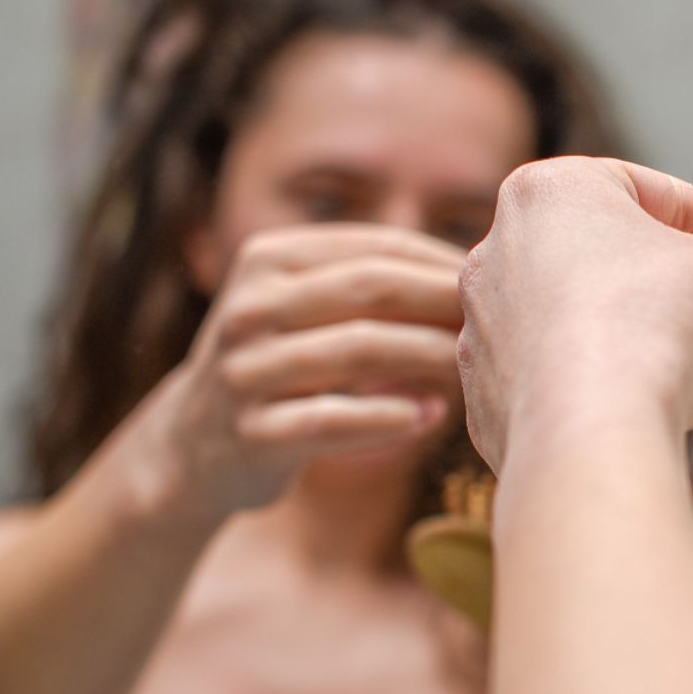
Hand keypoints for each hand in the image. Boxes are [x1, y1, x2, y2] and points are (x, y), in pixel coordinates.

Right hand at [139, 224, 467, 513]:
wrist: (194, 446)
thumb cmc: (282, 366)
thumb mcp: (305, 307)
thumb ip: (369, 284)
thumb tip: (478, 269)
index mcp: (268, 259)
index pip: (376, 247)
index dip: (442, 263)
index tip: (497, 282)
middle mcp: (249, 307)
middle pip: (370, 288)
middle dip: (441, 301)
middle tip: (498, 321)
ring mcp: (245, 371)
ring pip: (357, 351)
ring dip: (427, 356)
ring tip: (473, 368)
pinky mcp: (252, 434)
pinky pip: (333, 420)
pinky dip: (391, 417)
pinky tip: (433, 416)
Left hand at [455, 157, 692, 467]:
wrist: (590, 437)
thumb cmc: (651, 331)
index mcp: (550, 192)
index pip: (656, 193)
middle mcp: (497, 249)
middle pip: (606, 252)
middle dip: (669, 275)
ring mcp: (482, 325)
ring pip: (572, 314)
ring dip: (627, 328)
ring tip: (682, 360)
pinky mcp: (482, 395)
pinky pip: (550, 376)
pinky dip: (592, 383)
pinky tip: (635, 403)